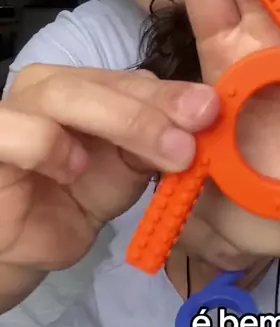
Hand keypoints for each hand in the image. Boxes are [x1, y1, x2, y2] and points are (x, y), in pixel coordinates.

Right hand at [0, 66, 218, 272]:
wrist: (22, 247)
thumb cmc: (73, 200)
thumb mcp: (126, 172)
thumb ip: (154, 144)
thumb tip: (202, 120)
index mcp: (87, 87)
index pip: (133, 80)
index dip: (173, 95)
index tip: (212, 111)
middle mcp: (49, 86)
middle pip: (104, 81)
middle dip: (154, 109)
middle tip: (192, 139)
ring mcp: (15, 108)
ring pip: (64, 95)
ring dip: (123, 121)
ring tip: (162, 154)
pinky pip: (20, 131)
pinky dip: (51, 147)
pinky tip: (74, 170)